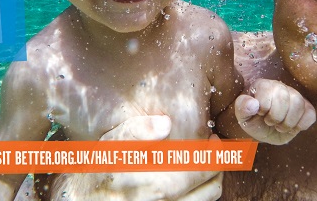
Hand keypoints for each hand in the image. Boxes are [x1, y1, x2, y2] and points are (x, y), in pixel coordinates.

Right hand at [48, 116, 222, 200]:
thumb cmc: (99, 168)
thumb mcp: (110, 144)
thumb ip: (135, 132)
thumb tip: (165, 124)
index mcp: (145, 179)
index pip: (193, 168)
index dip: (211, 154)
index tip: (214, 139)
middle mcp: (152, 199)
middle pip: (203, 188)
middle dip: (216, 167)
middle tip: (217, 150)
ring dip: (213, 184)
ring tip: (212, 167)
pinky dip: (201, 197)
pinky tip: (198, 184)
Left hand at [235, 79, 315, 144]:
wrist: (264, 130)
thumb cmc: (252, 120)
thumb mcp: (242, 116)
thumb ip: (242, 108)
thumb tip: (253, 104)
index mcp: (263, 86)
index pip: (268, 89)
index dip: (264, 107)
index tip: (260, 114)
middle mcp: (280, 87)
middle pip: (285, 96)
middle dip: (276, 116)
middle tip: (269, 122)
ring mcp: (295, 96)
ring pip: (299, 103)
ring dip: (288, 121)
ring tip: (280, 127)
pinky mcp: (306, 107)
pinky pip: (311, 113)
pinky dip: (302, 124)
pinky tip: (292, 128)